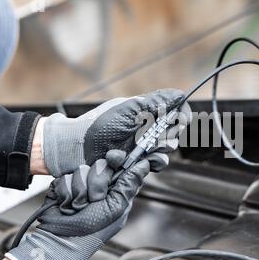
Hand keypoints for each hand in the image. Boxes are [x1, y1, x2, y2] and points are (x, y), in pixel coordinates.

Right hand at [6, 149, 165, 259]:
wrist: (62, 240)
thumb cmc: (92, 231)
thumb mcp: (116, 209)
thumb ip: (128, 185)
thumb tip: (144, 165)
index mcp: (116, 189)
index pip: (120, 164)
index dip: (117, 159)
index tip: (114, 159)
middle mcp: (99, 185)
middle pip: (101, 165)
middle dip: (97, 184)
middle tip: (94, 200)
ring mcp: (81, 184)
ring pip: (82, 170)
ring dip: (80, 192)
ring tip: (78, 208)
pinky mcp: (63, 185)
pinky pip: (65, 178)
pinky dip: (66, 194)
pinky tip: (67, 206)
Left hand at [42, 89, 190, 176]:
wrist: (76, 149)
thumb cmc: (97, 126)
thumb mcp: (129, 110)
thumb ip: (155, 102)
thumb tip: (180, 95)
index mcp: (145, 111)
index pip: (173, 111)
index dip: (181, 115)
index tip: (182, 121)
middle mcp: (145, 128)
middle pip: (173, 133)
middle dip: (167, 137)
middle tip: (154, 139)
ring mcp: (140, 146)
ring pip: (164, 152)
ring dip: (155, 152)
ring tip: (142, 152)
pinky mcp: (135, 162)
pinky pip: (151, 164)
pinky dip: (143, 163)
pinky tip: (127, 160)